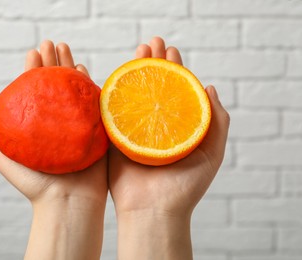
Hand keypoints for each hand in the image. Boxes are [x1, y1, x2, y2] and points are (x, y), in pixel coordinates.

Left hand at [0, 40, 107, 259]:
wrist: (66, 201)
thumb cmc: (35, 184)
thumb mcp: (5, 157)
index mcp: (36, 124)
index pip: (33, 90)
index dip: (32, 69)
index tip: (33, 52)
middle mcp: (56, 120)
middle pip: (53, 84)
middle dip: (51, 61)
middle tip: (50, 43)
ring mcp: (75, 123)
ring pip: (72, 88)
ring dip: (69, 67)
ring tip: (65, 49)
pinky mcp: (93, 128)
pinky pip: (91, 101)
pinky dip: (87, 84)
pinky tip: (83, 69)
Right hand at [108, 37, 229, 259]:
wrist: (154, 211)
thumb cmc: (185, 187)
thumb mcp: (212, 153)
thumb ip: (217, 122)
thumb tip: (210, 87)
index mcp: (178, 126)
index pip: (176, 90)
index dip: (175, 68)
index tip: (171, 51)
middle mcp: (155, 125)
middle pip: (154, 87)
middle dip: (154, 63)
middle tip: (152, 43)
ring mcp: (134, 130)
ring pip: (134, 94)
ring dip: (135, 70)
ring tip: (138, 51)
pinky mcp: (114, 138)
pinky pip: (112, 112)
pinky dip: (113, 92)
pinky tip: (115, 74)